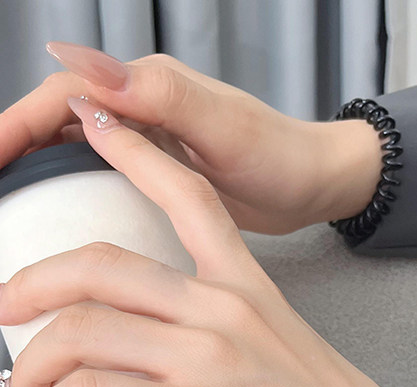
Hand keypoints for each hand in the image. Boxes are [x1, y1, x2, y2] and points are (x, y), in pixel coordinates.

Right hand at [0, 41, 383, 233]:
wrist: (314, 186)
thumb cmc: (280, 156)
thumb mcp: (221, 127)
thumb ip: (156, 96)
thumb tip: (77, 63)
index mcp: (148, 88)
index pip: (61, 96)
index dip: (16, 125)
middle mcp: (142, 108)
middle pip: (57, 120)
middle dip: (16, 150)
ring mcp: (150, 143)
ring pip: (74, 149)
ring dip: (38, 171)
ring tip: (11, 209)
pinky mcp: (160, 175)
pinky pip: (101, 177)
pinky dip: (73, 193)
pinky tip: (60, 222)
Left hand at [0, 94, 414, 386]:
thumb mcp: (287, 352)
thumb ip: (229, 338)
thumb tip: (163, 359)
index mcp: (248, 289)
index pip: (186, 197)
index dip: (132, 155)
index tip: (97, 128)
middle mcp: (221, 311)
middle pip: (98, 267)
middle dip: (29, 286)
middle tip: (6, 310)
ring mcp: (204, 360)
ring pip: (80, 331)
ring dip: (32, 366)